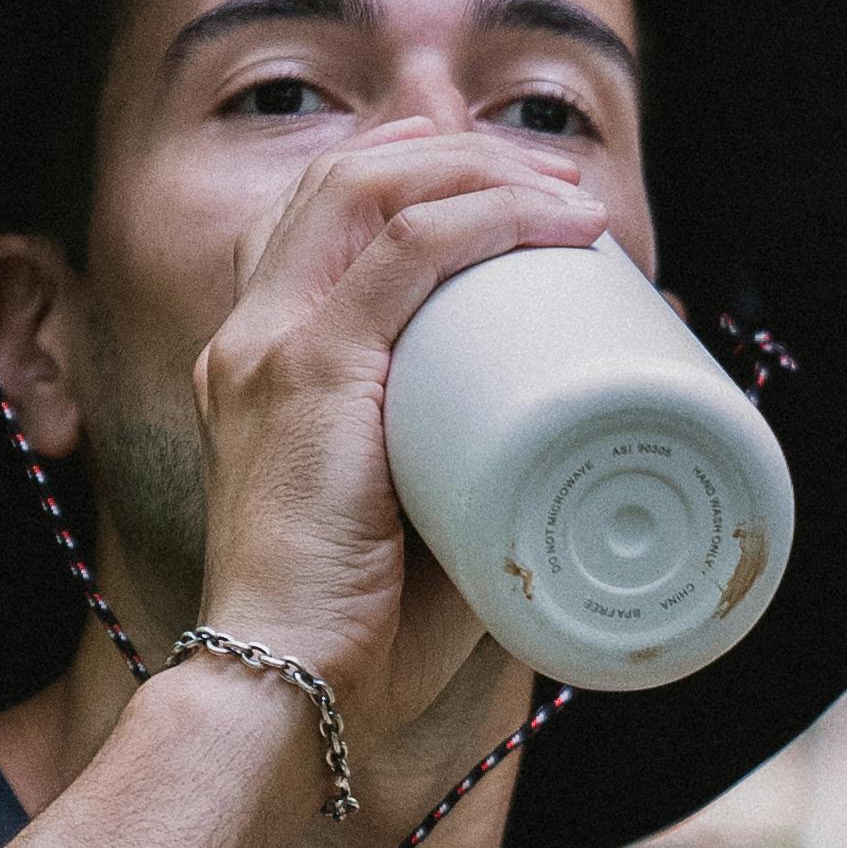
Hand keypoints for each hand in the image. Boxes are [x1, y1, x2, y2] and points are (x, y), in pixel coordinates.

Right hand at [189, 130, 603, 739]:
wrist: (286, 693)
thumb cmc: (360, 639)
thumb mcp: (423, 526)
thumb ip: (480, 477)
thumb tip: (595, 442)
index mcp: (260, 364)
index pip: (324, 219)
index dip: (418, 175)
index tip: (517, 196)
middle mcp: (250, 337)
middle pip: (347, 178)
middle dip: (458, 153)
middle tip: (555, 186)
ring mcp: (270, 346)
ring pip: (372, 184)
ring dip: (480, 167)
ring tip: (564, 195)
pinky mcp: (307, 371)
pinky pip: (409, 247)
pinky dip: (490, 216)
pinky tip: (557, 222)